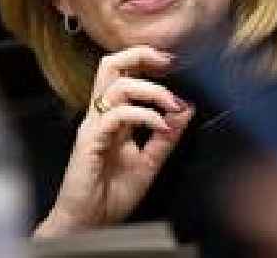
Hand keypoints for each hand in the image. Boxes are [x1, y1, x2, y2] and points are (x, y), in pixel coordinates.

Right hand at [35, 45, 194, 236]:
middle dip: (140, 55)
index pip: (123, 72)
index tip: (173, 62)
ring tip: (172, 104)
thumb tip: (187, 108)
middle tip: (168, 61)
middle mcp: (101, 114)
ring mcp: (94, 125)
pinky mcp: (90, 140)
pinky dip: (144, 115)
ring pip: (117, 85)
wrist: (89, 222)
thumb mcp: (150, 162)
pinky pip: (116, 115)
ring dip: (151, 90)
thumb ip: (167, 136)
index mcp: (113, 116)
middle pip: (111, 65)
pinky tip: (161, 126)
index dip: (146, 60)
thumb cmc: (112, 194)